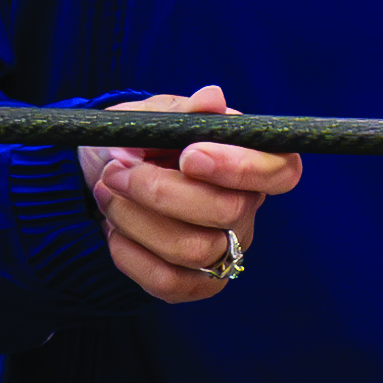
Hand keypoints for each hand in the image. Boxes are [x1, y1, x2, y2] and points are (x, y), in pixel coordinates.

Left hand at [81, 87, 294, 303]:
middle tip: (115, 169)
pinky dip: (130, 255)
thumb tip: (213, 99)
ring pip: (193, 250)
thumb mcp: (152, 117)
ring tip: (106, 191)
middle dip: (159, 190)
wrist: (102, 177)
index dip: (239, 167)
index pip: (280, 172)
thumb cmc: (138, 142)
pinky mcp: (197, 283)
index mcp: (250, 161)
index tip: (188, 155)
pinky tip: (114, 230)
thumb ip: (182, 112)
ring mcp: (226, 250)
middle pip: (227, 212)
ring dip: (135, 219)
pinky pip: (169, 283)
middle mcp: (247, 209)